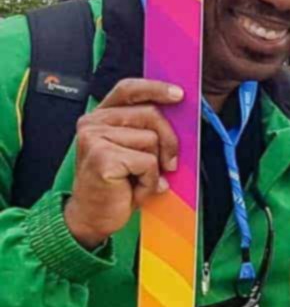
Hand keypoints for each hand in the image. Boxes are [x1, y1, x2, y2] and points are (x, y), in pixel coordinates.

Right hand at [63, 78, 182, 249]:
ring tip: (138, 180)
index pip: (128, 89)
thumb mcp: (133, 152)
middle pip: (150, 114)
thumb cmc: (116, 187)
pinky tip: (133, 190)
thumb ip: (146, 131)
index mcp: (100, 117)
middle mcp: (92, 123)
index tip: (179, 95)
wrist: (92, 218)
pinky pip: (147, 162)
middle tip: (170, 164)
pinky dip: (149, 181)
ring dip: (154, 167)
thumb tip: (179, 118)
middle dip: (169, 141)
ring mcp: (94, 138)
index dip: (155, 88)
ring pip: (151, 139)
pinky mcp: (102, 157)